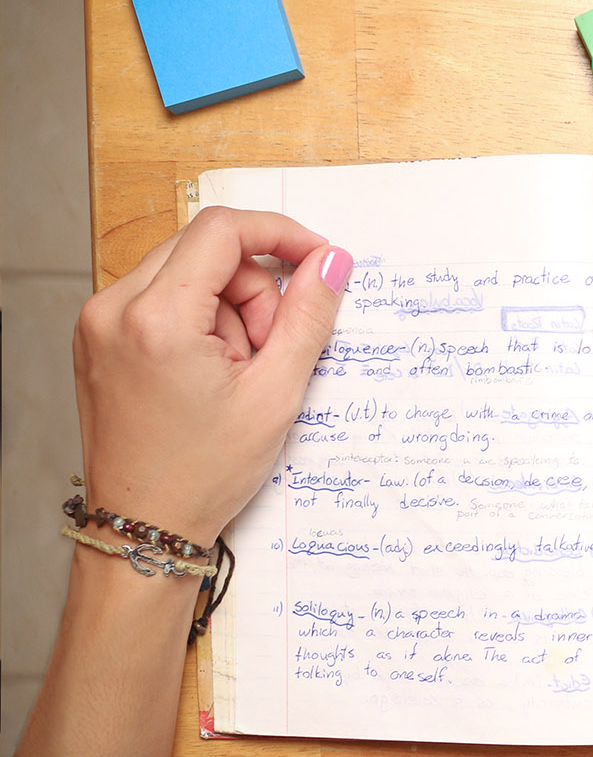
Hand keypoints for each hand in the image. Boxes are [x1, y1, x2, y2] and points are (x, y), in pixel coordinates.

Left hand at [72, 206, 350, 544]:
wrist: (145, 525)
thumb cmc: (203, 473)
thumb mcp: (275, 394)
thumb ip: (309, 317)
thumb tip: (331, 262)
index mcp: (156, 318)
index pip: (222, 231)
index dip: (280, 234)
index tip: (316, 259)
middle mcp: (113, 309)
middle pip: (205, 250)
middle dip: (254, 290)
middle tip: (270, 351)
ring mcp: (98, 323)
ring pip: (185, 273)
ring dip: (227, 309)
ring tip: (235, 373)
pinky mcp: (98, 338)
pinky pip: (161, 299)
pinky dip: (198, 322)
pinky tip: (210, 371)